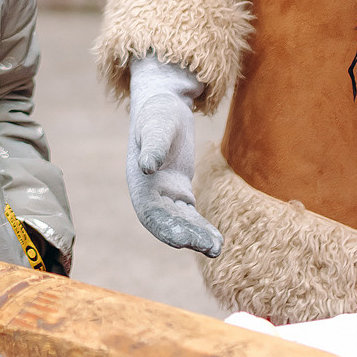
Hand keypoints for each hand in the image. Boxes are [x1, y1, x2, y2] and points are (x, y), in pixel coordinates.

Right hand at [127, 54, 222, 256]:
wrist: (163, 108)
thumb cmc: (158, 115)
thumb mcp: (157, 128)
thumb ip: (153, 147)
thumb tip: (147, 166)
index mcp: (140, 182)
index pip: (151, 213)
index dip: (166, 228)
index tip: (184, 241)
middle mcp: (149, 194)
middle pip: (167, 224)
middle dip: (186, 237)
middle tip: (209, 247)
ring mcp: (164, 196)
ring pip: (180, 223)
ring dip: (196, 237)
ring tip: (217, 248)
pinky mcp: (179, 193)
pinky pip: (190, 216)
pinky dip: (201, 228)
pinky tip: (216, 241)